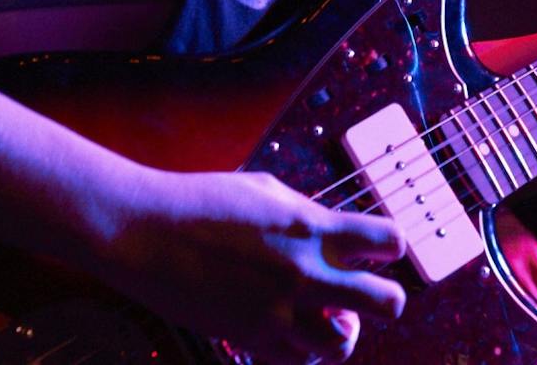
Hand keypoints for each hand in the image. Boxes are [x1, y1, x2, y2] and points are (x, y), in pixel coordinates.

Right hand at [101, 169, 405, 363]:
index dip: (391, 245)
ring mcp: (279, 311)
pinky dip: (304, 350)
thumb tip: (332, 229)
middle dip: (388, 298)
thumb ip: (308, 212)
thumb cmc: (201, 201)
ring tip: (330, 317)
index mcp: (312, 226)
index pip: (388, 240)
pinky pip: (298, 360)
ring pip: (344, 343)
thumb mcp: (266, 189)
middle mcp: (305, 272)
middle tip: (370, 292)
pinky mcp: (251, 338)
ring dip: (345, 331)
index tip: (379, 247)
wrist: (145, 234)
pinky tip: (294, 330)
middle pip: (387, 301)